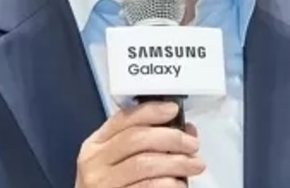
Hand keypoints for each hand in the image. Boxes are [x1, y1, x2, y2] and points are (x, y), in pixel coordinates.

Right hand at [75, 100, 204, 187]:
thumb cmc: (111, 184)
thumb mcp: (117, 160)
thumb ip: (145, 143)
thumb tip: (184, 132)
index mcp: (96, 145)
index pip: (123, 119)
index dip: (150, 112)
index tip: (172, 110)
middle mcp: (96, 162)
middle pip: (136, 139)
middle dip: (170, 138)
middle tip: (192, 144)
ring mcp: (104, 182)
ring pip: (143, 164)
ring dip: (176, 162)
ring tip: (194, 165)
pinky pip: (147, 187)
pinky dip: (167, 184)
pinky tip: (178, 183)